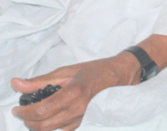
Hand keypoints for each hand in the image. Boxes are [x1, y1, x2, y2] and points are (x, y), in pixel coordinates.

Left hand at [12, 53, 137, 130]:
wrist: (120, 76)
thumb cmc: (95, 71)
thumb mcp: (67, 71)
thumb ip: (40, 81)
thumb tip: (16, 84)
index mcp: (73, 93)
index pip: (41, 111)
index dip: (24, 112)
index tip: (17, 108)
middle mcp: (78, 109)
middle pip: (43, 126)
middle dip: (28, 121)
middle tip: (24, 112)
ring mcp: (83, 118)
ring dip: (38, 125)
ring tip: (37, 114)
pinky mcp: (86, 123)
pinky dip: (52, 126)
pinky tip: (52, 117)